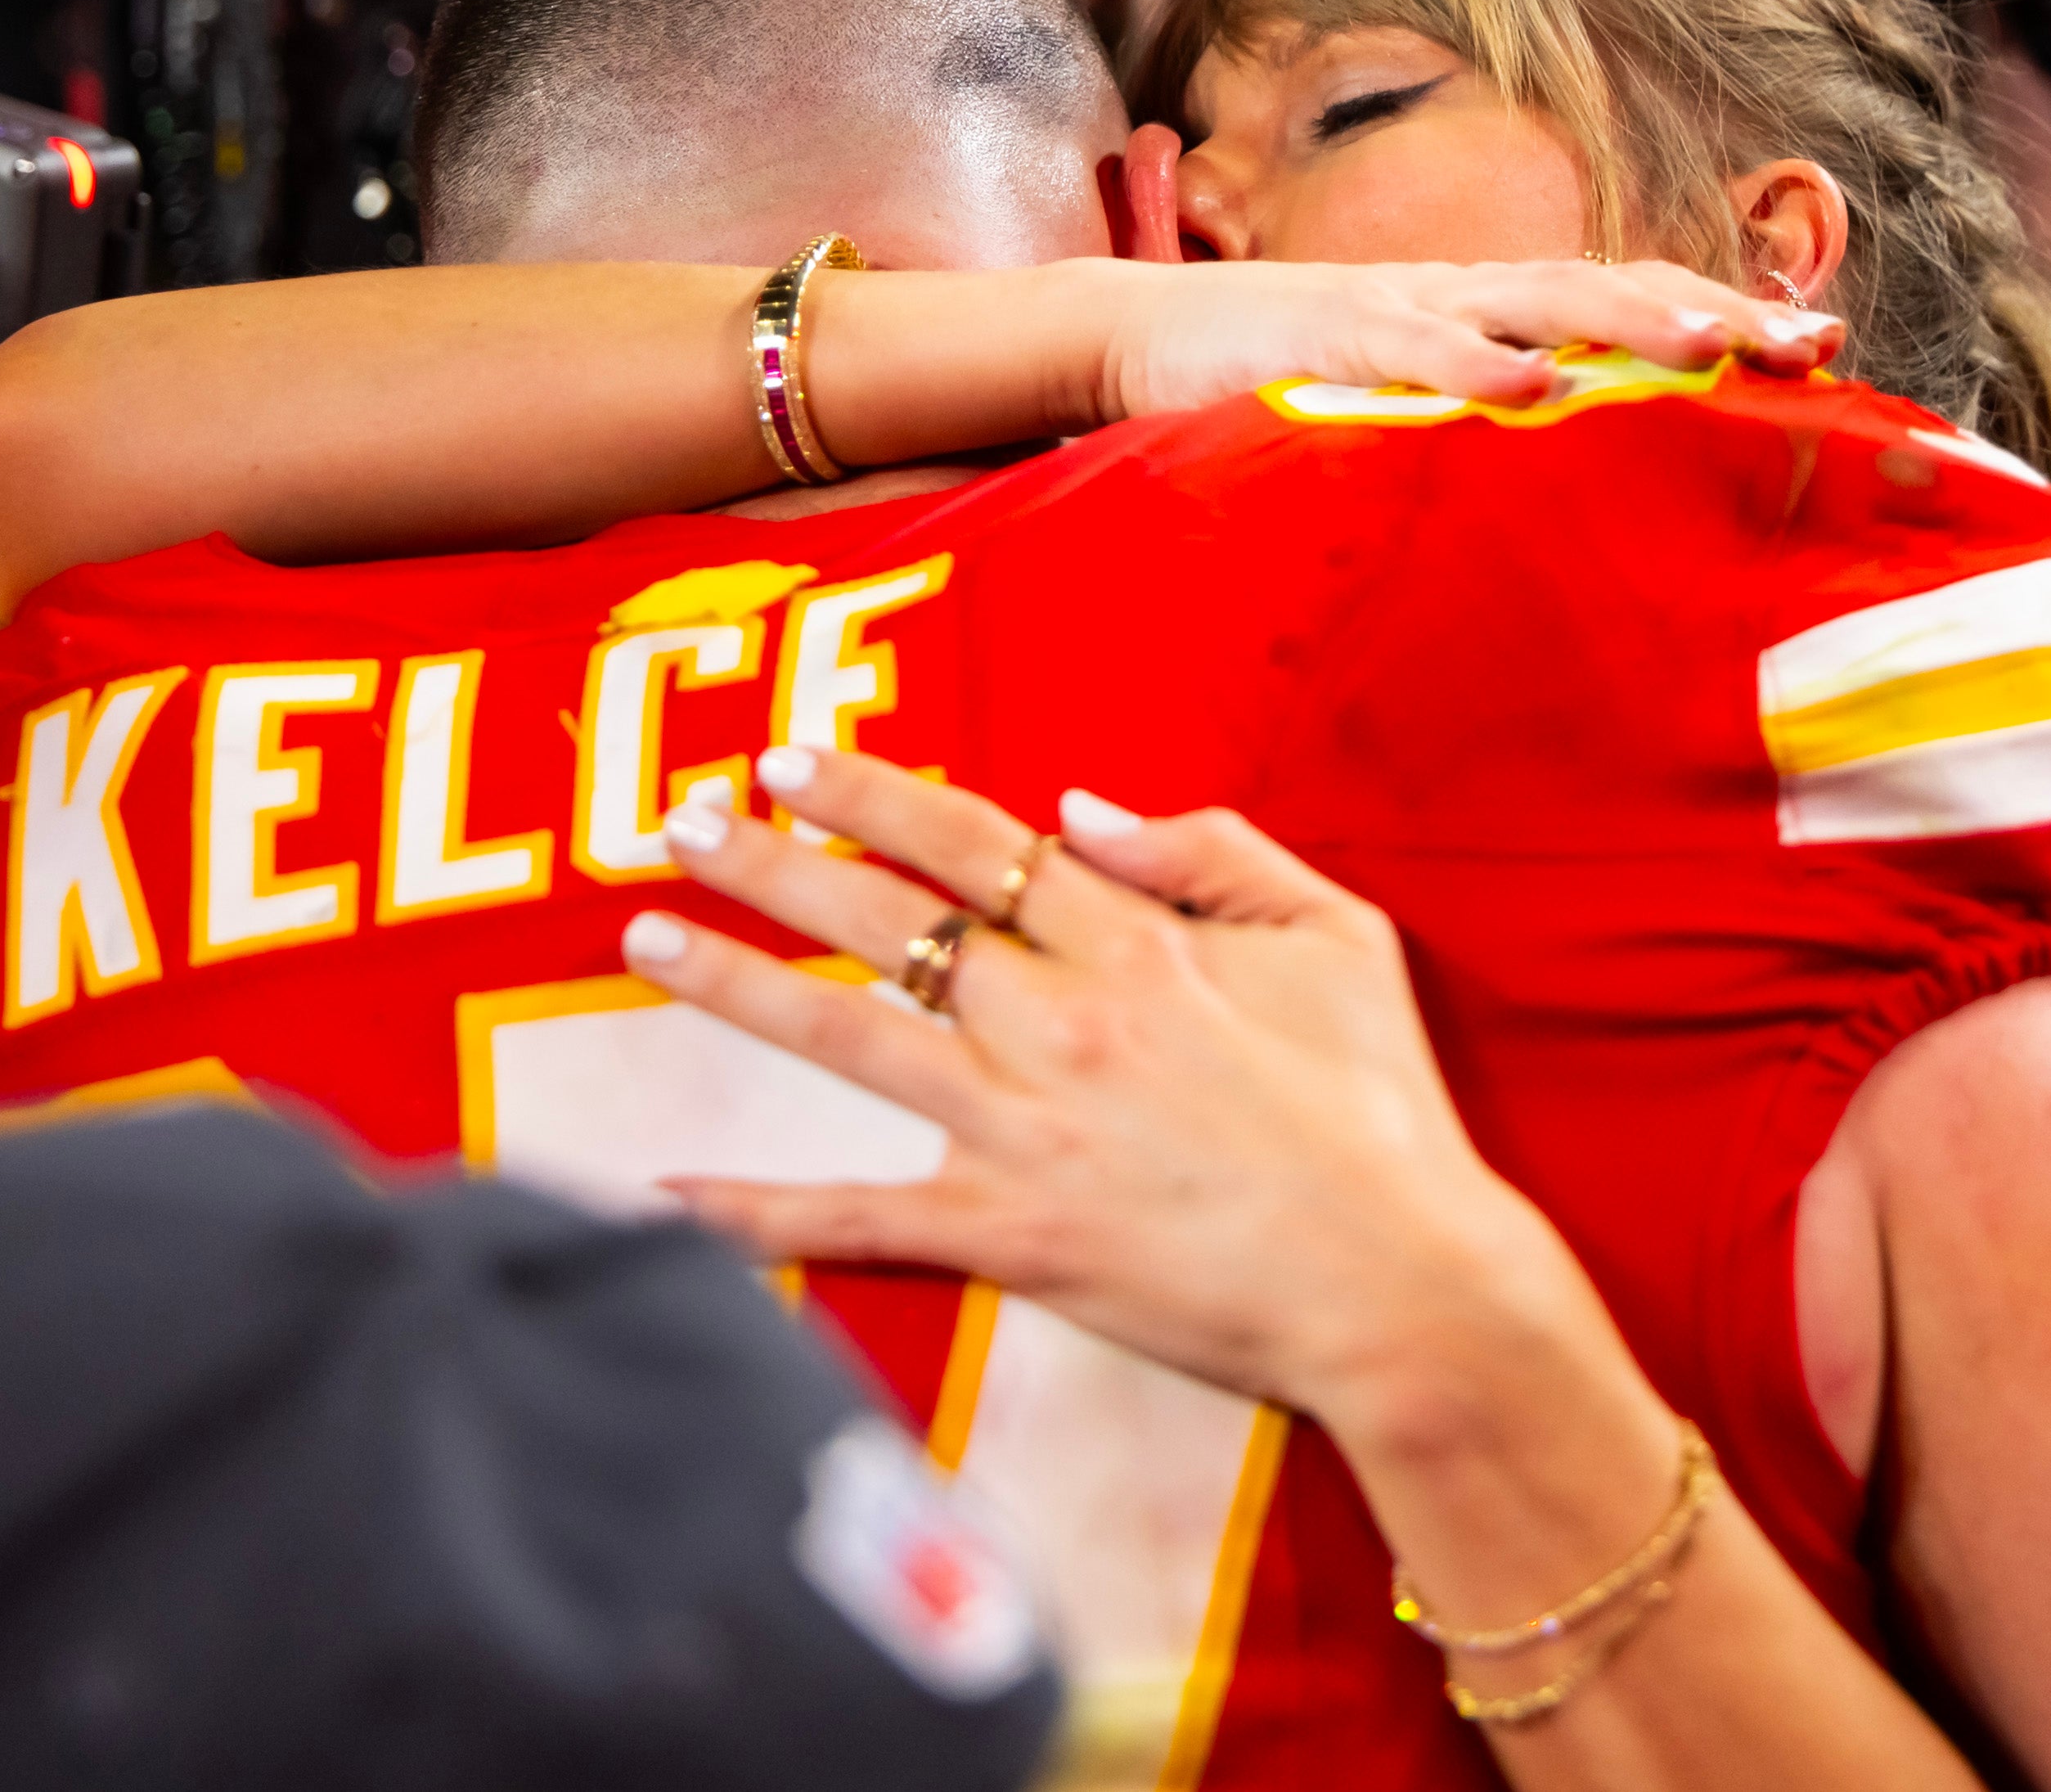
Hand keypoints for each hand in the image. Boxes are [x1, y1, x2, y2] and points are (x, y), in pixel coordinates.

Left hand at [618, 746, 1605, 1425]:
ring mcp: (1027, 1130)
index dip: (872, 795)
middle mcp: (1065, 1021)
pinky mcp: (1011, 1237)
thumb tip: (1079, 805)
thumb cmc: (1384, 1112)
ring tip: (643, 933)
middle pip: (887, 918)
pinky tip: (659, 1202)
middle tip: (679, 818)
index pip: (975, 843)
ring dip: (735, 981)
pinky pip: (856, 1222)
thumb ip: (1211, 850)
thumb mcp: (1340, 934)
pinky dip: (751, 1218)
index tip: (789, 761)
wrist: (1407, 1289)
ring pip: (849, 1036)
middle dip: (771, 859)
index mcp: (1140, 942)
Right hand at [1081, 258, 1839, 426]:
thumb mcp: (1396, 411)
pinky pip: (1413, 350)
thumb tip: (1576, 494)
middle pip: (1610, 288)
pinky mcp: (1324, 340)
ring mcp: (1397, 308)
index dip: (1722, 313)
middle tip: (1813, 346)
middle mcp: (1461, 294)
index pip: (1623, 298)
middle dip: (1714, 312)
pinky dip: (1477, 364)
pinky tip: (1535, 387)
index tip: (1824, 348)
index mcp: (1485, 312)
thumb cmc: (1274, 386)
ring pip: (1536, 301)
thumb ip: (1477, 435)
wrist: (1135, 338)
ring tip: (1709, 345)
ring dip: (1628, 319)